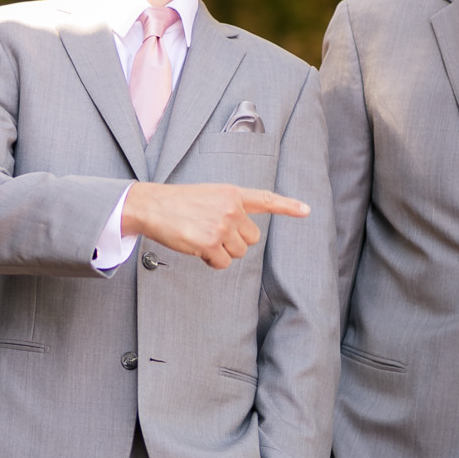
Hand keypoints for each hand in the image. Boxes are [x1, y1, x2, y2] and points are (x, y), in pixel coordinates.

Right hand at [121, 182, 309, 268]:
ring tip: (200, 238)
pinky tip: (196, 247)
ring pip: (237, 253)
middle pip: (251, 239)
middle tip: (212, 233)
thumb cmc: (177, 203)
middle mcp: (231, 209)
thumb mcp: (208, 195)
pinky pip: (221, 263)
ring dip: (221, 252)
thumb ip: (229, 207)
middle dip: (235, 242)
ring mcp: (221, 226)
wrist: (152, 206)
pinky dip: (211, 261)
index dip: (287, 206)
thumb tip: (242, 234)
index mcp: (232, 194)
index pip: (265, 199)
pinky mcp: (209, 243)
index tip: (306, 210)